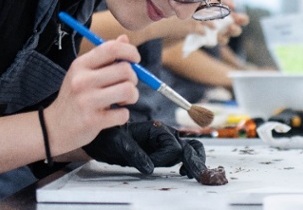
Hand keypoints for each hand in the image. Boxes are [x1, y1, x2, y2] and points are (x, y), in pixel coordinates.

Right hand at [44, 36, 139, 155]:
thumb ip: (105, 56)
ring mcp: (86, 101)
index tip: (135, 60)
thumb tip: (124, 39)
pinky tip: (113, 114)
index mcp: (81, 64)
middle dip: (134, 78)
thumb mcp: (84, 72)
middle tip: (127, 85)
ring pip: (128, 90)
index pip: (112, 48)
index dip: (130, 51)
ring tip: (123, 100)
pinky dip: (123, 115)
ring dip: (132, 96)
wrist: (53, 128)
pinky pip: (123, 114)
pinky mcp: (92, 120)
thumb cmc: (74, 97)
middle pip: (125, 70)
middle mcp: (82, 80)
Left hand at [83, 121, 206, 179]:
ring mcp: (166, 141)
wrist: (105, 137)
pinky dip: (190, 160)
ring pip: (190, 148)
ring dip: (195, 160)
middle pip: (187, 146)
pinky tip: (185, 171)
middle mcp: (165, 134)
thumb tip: (149, 168)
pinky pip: (182, 153)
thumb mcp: (119, 144)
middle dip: (194, 160)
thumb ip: (135, 154)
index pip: (171, 147)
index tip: (150, 165)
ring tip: (196, 173)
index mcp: (156, 129)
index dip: (164, 158)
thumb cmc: (110, 136)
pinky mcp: (164, 149)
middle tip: (198, 174)